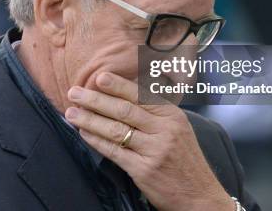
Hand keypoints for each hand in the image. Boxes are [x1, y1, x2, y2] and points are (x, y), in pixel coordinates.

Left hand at [65, 72, 232, 210]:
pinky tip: (84, 133)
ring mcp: (154, 150)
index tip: (98, 77)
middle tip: (74, 92)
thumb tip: (123, 94)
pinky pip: (114, 151)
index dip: (117, 85)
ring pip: (115, 129)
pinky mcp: (144, 169)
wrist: (200, 195)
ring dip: (89, 119)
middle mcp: (164, 129)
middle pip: (124, 110)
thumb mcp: (178, 129)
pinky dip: (96, 141)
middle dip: (95, 100)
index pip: (140, 95)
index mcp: (171, 115)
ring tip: (71, 113)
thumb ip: (154, 112)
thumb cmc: (185, 160)